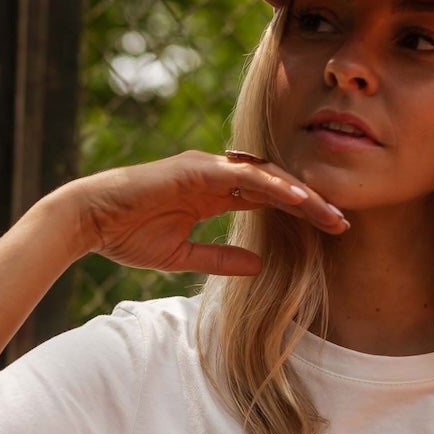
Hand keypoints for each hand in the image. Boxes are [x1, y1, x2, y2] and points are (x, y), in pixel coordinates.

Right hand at [58, 150, 348, 277]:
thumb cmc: (128, 235)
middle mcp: (214, 175)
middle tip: (344, 222)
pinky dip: (273, 186)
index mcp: (212, 194)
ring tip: (331, 213)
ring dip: (301, 194)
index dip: (300, 213)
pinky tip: (299, 200)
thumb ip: (221, 258)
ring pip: (266, 177)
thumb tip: (260, 265)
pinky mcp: (195, 169)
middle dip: (311, 203)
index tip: (329, 231)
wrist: (89, 220)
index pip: (267, 199)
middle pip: (275, 185)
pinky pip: (243, 176)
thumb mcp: (184, 255)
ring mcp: (206, 168)